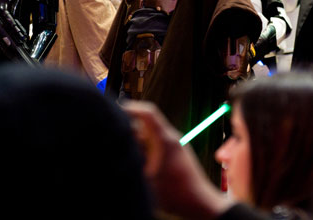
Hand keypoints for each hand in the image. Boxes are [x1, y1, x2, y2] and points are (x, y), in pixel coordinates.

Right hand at [122, 101, 230, 218]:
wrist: (199, 203)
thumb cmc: (176, 193)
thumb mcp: (147, 179)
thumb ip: (133, 160)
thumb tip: (121, 147)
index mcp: (166, 140)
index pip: (148, 113)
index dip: (130, 108)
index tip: (115, 110)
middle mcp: (171, 138)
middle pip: (146, 124)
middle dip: (129, 129)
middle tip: (113, 138)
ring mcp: (174, 145)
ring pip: (149, 136)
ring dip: (136, 141)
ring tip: (124, 152)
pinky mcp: (175, 154)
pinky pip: (155, 145)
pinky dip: (144, 149)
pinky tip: (136, 163)